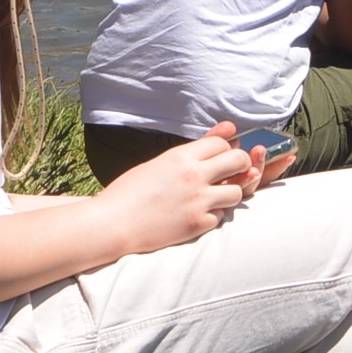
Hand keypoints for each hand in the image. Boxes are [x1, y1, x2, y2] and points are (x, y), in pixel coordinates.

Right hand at [95, 125, 261, 254]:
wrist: (112, 223)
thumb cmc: (131, 191)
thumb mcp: (162, 162)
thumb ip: (196, 147)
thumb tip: (230, 128)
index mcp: (181, 156)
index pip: (223, 143)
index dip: (224, 149)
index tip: (219, 158)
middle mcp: (193, 175)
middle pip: (238, 161)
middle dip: (238, 166)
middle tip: (229, 174)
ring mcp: (197, 201)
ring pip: (236, 192)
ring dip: (229, 194)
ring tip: (214, 197)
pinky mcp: (197, 224)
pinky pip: (221, 217)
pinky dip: (213, 216)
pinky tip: (198, 215)